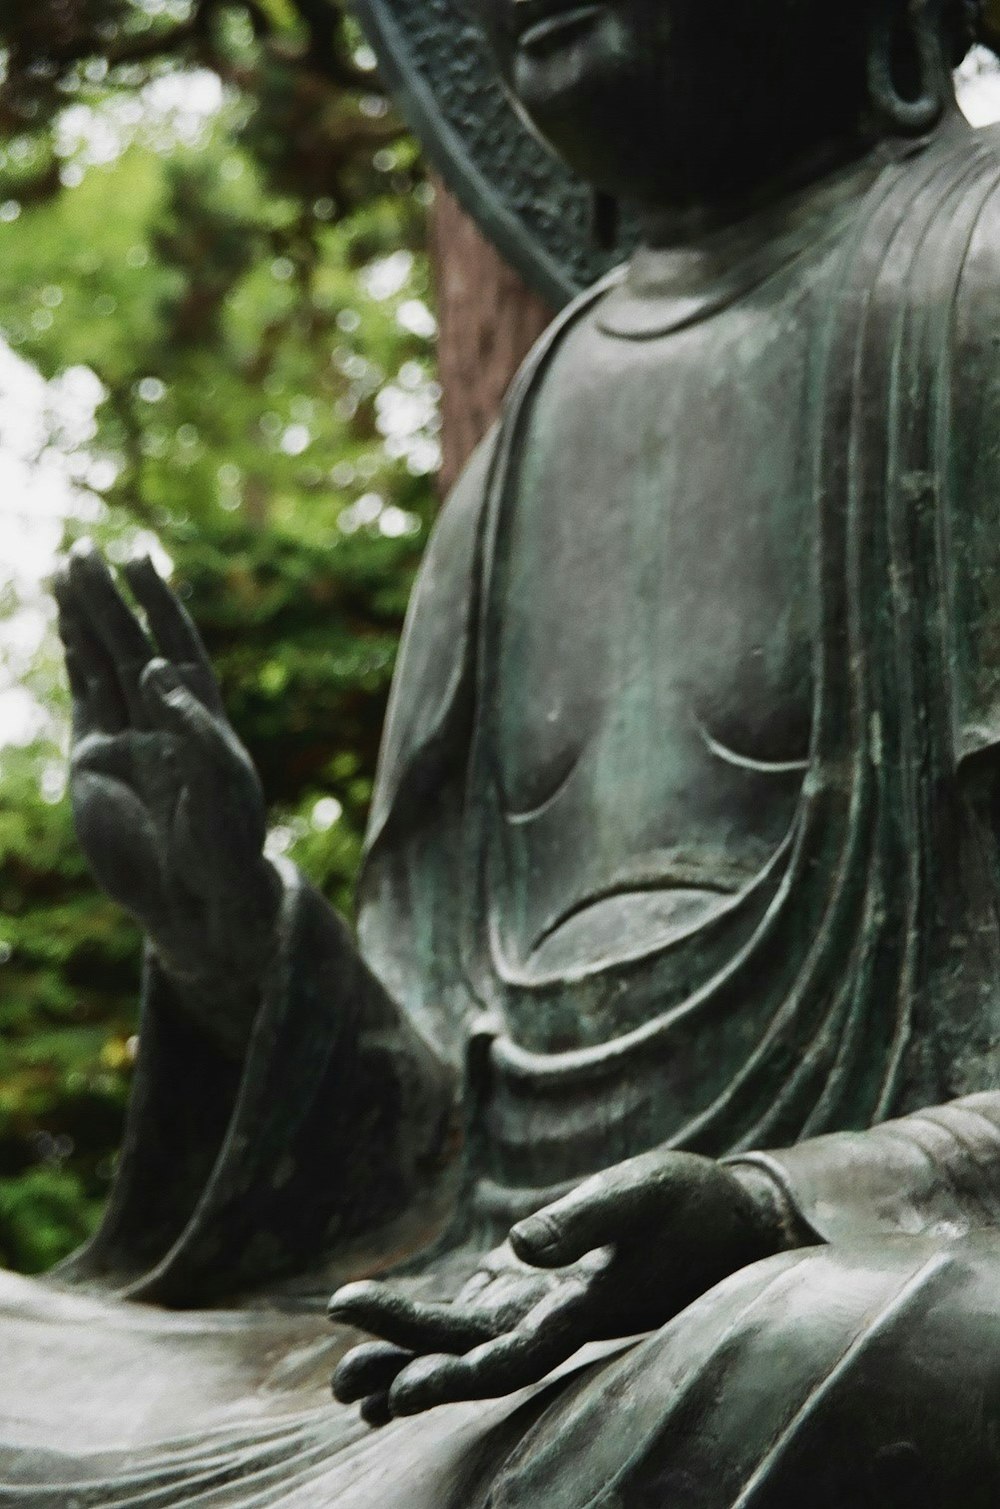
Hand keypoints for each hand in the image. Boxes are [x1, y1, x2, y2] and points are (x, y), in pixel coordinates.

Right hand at [55, 541, 280, 1048]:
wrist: (194, 900)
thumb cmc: (224, 844)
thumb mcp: (219, 780)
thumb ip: (190, 722)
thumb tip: (156, 665)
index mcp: (203, 715)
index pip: (176, 644)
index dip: (157, 601)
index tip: (138, 558)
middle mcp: (165, 719)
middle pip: (132, 645)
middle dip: (107, 600)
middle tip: (80, 553)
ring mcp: (127, 738)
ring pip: (102, 666)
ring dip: (84, 622)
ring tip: (63, 574)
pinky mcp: (94, 763)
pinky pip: (83, 701)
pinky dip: (74, 664)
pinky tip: (65, 632)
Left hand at [328, 1150, 789, 1422]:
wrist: (736, 1222)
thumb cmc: (691, 1202)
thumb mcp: (641, 1191)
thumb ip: (583, 1218)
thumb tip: (518, 1243)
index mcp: (579, 1309)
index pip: (499, 1354)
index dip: (442, 1366)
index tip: (392, 1378)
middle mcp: (559, 1322)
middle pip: (469, 1355)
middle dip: (405, 1363)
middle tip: (337, 1375)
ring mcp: (553, 1310)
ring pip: (470, 1344)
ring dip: (412, 1360)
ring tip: (346, 1384)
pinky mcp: (553, 1292)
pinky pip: (486, 1322)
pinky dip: (443, 1336)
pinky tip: (403, 1353)